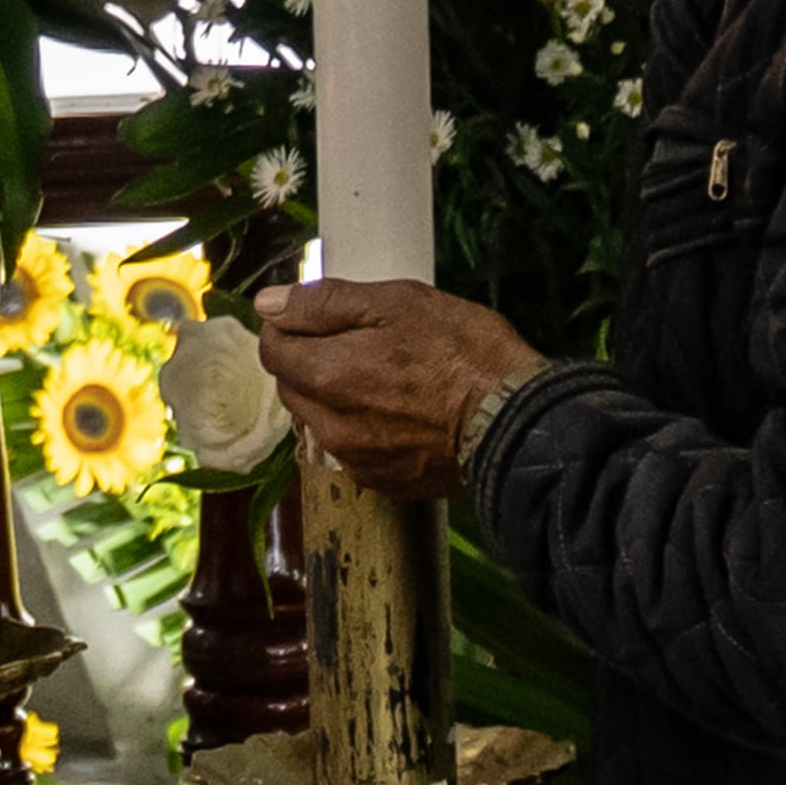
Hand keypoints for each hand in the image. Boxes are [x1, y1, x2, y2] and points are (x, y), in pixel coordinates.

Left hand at [253, 279, 544, 500]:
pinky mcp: (380, 481)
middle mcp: (329, 425)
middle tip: (361, 342)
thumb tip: (268, 305)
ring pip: (320, 419)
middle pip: (292, 386)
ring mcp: (354, 459)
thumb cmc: (463, 353)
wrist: (516, 425)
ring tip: (385, 378)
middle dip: (312, 361)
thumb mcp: (398, 303)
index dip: (291, 326)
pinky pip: (350, 448)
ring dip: (336, 397)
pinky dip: (362, 428)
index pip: (272, 349)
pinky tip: (399, 413)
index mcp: (327, 376)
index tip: (322, 317)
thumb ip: (325, 303)